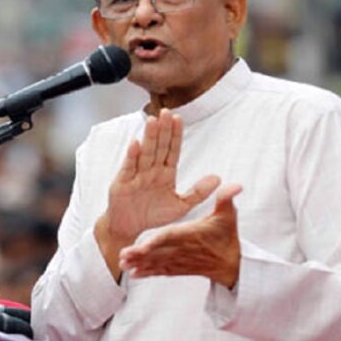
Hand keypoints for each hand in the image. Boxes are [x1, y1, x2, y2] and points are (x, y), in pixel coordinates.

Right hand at [95, 109, 220, 278]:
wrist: (129, 228)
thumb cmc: (154, 215)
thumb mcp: (181, 206)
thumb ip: (198, 192)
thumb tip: (218, 178)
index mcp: (165, 173)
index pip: (172, 150)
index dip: (176, 135)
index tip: (179, 119)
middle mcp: (151, 170)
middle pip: (159, 146)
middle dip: (163, 129)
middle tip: (167, 111)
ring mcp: (137, 174)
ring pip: (145, 152)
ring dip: (149, 137)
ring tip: (153, 120)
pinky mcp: (123, 182)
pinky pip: (128, 167)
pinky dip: (132, 155)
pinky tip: (135, 143)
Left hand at [119, 184, 242, 286]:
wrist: (232, 265)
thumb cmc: (226, 237)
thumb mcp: (228, 216)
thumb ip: (226, 199)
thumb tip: (236, 185)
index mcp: (190, 235)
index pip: (171, 238)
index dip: (156, 242)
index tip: (142, 246)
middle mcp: (182, 249)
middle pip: (158, 252)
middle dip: (139, 255)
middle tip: (122, 255)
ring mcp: (179, 261)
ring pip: (156, 263)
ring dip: (139, 264)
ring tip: (122, 264)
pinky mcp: (178, 269)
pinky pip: (160, 271)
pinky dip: (147, 273)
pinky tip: (133, 274)